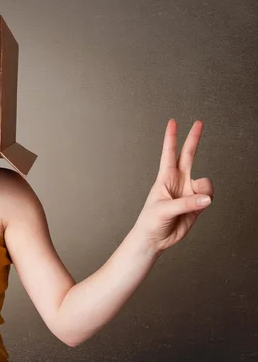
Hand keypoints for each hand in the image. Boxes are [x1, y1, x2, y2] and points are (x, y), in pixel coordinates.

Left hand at [133, 119, 213, 251]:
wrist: (155, 238)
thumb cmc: (151, 221)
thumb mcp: (164, 210)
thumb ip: (186, 204)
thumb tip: (206, 199)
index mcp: (165, 178)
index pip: (168, 153)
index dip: (171, 138)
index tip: (172, 122)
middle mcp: (178, 181)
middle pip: (188, 155)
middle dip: (193, 139)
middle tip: (199, 122)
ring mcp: (188, 191)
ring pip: (205, 181)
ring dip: (204, 190)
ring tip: (196, 202)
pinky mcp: (197, 204)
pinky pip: (209, 196)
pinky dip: (207, 200)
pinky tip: (201, 205)